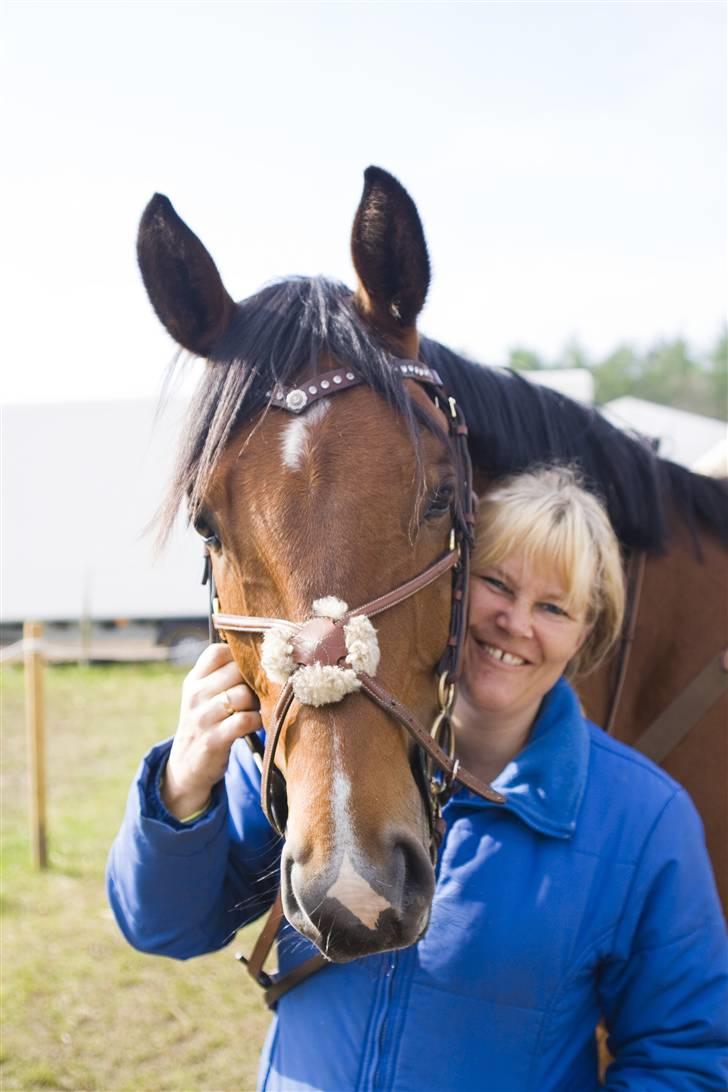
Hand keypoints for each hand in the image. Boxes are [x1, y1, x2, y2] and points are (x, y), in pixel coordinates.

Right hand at [162, 643, 261, 819]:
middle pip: (236, 671)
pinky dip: (257, 721)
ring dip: (257, 702)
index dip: (239, 657)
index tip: (249, 670)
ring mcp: (202, 718)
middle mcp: (195, 695)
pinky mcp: (213, 739)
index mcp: (193, 680)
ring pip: (243, 695)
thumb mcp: (203, 696)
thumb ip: (222, 676)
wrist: (187, 765)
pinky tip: (255, 724)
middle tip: (258, 692)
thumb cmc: (207, 722)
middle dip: (253, 681)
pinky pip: (246, 720)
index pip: (217, 652)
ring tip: (256, 709)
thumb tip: (262, 655)